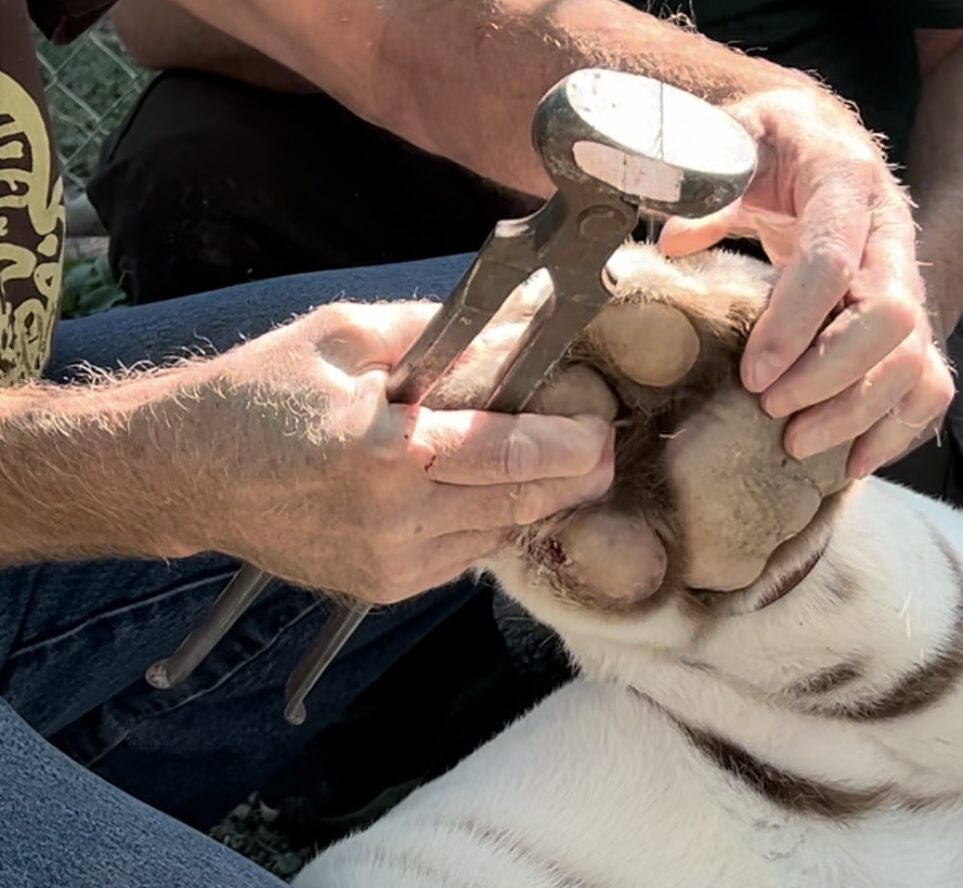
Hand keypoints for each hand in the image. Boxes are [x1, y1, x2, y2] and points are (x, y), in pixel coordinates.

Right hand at [188, 301, 613, 602]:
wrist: (186, 472)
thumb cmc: (259, 393)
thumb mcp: (347, 337)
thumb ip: (443, 332)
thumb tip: (518, 321)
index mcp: (388, 456)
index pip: (511, 456)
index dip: (569, 445)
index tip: (601, 429)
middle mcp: (395, 523)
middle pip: (517, 507)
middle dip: (570, 480)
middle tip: (601, 451)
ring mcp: (387, 565)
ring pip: (494, 537)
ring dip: (528, 502)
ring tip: (545, 464)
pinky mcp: (378, 587)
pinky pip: (459, 557)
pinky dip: (484, 524)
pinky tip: (483, 492)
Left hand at [659, 86, 953, 477]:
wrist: (827, 139)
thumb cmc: (774, 145)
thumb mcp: (736, 144)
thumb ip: (707, 188)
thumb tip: (672, 242)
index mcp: (844, 184)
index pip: (832, 259)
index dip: (794, 324)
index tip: (752, 374)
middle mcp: (892, 234)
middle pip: (891, 318)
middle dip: (830, 376)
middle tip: (771, 409)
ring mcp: (910, 280)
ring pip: (915, 359)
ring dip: (859, 412)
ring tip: (797, 446)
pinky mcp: (913, 319)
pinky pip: (930, 383)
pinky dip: (899, 428)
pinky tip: (854, 460)